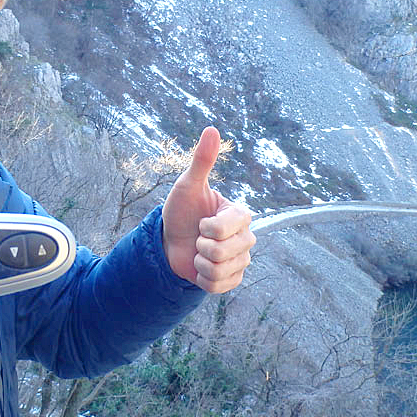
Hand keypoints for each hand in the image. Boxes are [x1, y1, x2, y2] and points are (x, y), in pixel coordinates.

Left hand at [161, 126, 254, 292]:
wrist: (170, 241)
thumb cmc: (181, 211)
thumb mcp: (187, 185)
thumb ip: (202, 160)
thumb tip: (212, 129)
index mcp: (240, 215)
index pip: (226, 229)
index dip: (207, 229)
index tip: (200, 222)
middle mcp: (246, 238)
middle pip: (225, 253)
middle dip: (202, 247)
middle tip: (198, 238)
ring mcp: (241, 260)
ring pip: (221, 271)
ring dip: (201, 263)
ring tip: (199, 252)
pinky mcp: (232, 280)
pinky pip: (219, 287)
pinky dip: (203, 280)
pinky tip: (201, 267)